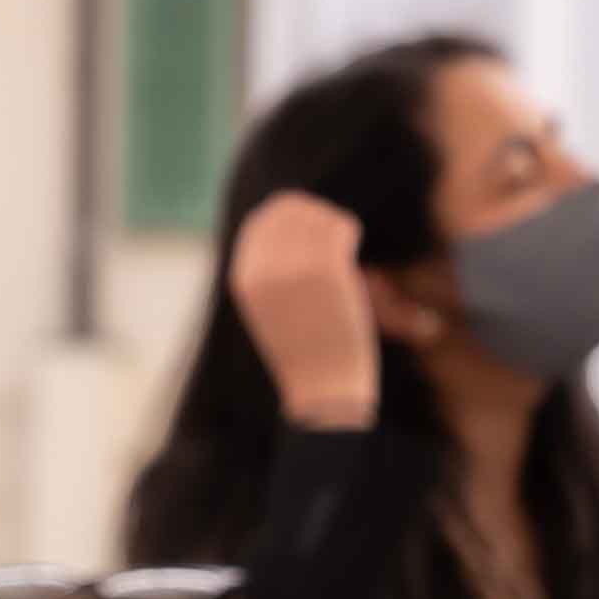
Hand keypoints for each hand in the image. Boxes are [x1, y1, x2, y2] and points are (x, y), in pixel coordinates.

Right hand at [230, 189, 382, 430]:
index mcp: (244, 277)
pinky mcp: (325, 269)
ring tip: (345, 262)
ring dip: (337, 229)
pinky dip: (351, 236)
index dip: (293, 214)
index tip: (314, 228)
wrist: (324, 390)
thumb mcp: (274, 308)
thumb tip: (288, 214)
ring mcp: (292, 267)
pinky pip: (342, 228)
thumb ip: (273, 267)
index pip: (264, 218)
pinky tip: (355, 265)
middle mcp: (262, 268)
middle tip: (337, 242)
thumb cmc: (306, 352)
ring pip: (319, 217)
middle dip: (317, 217)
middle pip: (291, 208)